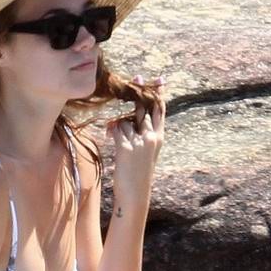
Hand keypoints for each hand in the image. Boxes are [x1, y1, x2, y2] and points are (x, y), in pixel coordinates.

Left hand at [108, 82, 163, 217]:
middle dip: (140, 92)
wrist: (135, 194)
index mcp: (159, 138)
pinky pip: (117, 129)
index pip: (161, 111)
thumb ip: (136, 135)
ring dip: (119, 125)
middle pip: (145, 108)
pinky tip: (109, 133)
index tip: (160, 80)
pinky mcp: (126, 147)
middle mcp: (152, 137)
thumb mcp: (144, 153)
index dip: (159, 95)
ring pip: (126, 120)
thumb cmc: (138, 174)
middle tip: (137, 76)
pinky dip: (112, 130)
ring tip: (116, 137)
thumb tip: (119, 121)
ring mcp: (140, 142)